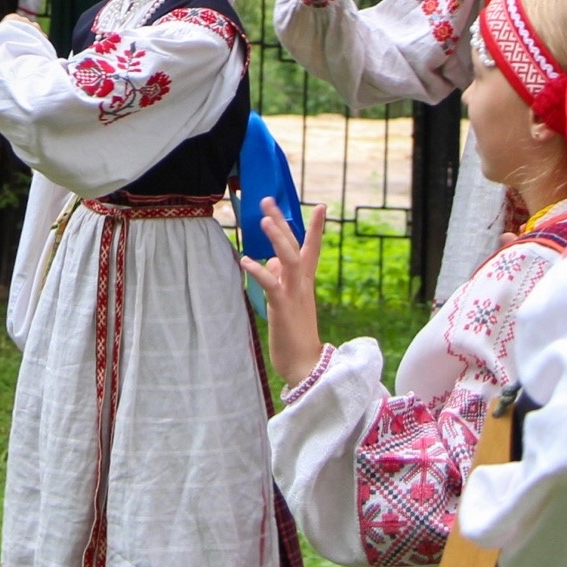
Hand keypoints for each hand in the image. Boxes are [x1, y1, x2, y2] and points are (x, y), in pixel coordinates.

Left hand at [238, 198, 327, 382]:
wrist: (306, 366)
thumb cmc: (295, 335)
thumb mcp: (287, 303)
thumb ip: (281, 280)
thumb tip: (271, 261)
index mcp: (304, 283)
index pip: (311, 249)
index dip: (315, 228)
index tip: (321, 206)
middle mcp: (302, 285)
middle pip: (295, 246)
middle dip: (282, 222)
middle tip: (268, 200)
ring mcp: (294, 295)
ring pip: (289, 259)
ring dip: (277, 239)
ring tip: (262, 220)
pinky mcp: (283, 308)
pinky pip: (272, 285)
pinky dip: (259, 271)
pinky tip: (246, 260)